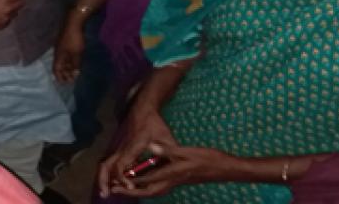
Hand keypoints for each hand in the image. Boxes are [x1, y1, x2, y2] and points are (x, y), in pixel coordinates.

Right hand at [0, 0, 23, 34]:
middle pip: (20, 4)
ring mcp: (4, 21)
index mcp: (3, 1)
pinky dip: (6, 16)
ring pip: (15, 13)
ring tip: (3, 6)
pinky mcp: (0, 28)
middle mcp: (7, 11)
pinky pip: (8, 20)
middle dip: (18, 0)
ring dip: (12, 9)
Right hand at [53, 22, 84, 81]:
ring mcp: (61, 47)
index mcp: (58, 56)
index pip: (56, 70)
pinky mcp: (66, 43)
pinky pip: (67, 56)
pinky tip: (76, 62)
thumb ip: (75, 65)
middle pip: (59, 66)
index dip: (60, 78)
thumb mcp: (76, 54)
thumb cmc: (74, 39)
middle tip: (73, 79)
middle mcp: (58, 53)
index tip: (67, 83)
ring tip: (76, 72)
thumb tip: (75, 74)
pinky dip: (71, 61)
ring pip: (63, 61)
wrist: (73, 22)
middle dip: (65, 74)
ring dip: (68, 67)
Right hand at [97, 107, 176, 196]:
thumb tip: (176, 165)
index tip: (129, 188)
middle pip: (107, 165)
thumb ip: (169, 151)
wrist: (143, 109)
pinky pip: (109, 161)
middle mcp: (122, 148)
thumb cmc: (155, 124)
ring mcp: (118, 147)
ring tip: (104, 191)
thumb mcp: (166, 137)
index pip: (122, 164)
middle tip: (106, 194)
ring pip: (105, 163)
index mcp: (133, 146)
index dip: (123, 177)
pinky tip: (109, 183)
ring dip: (102, 177)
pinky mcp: (118, 148)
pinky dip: (106, 173)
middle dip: (104, 180)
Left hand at [110, 140, 243, 197]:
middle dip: (130, 192)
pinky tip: (144, 181)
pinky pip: (159, 186)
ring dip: (138, 190)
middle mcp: (171, 181)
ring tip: (124, 188)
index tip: (116, 181)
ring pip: (153, 190)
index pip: (146, 179)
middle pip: (147, 191)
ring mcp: (175, 182)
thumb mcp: (186, 151)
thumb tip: (150, 146)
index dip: (130, 181)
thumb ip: (167, 150)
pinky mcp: (178, 180)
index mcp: (171, 173)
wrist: (223, 169)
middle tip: (114, 190)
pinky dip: (148, 185)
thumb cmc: (207, 159)